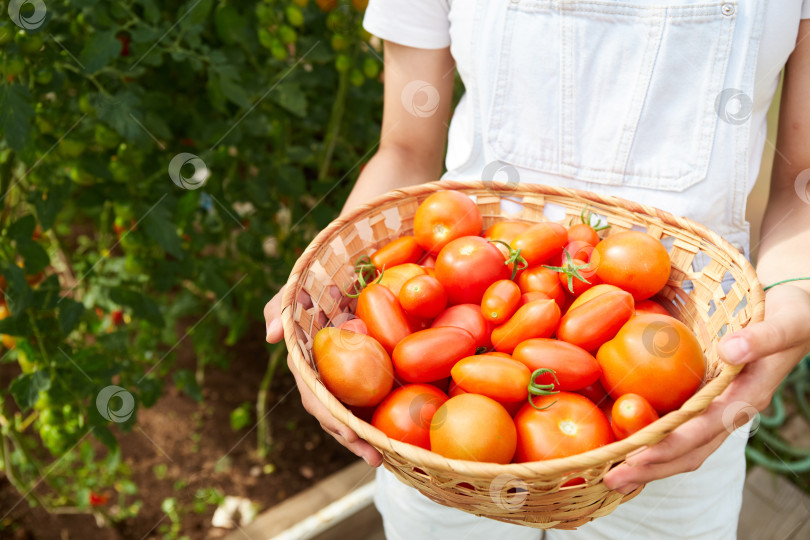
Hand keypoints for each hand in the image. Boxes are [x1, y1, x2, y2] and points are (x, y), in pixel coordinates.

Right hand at [264, 287, 383, 466]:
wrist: (339, 282)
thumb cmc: (310, 290)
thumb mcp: (292, 294)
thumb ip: (277, 308)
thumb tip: (271, 337)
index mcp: (305, 367)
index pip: (315, 397)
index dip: (330, 415)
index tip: (348, 431)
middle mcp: (323, 381)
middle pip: (335, 416)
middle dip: (351, 438)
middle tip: (373, 456)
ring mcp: (343, 382)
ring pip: (352, 416)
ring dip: (367, 439)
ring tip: (386, 457)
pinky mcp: (363, 378)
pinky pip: (370, 401)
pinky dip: (380, 419)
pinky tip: (399, 437)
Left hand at [604, 284, 809, 493]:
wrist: (801, 316)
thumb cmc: (793, 315)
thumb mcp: (784, 323)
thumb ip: (761, 339)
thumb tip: (730, 351)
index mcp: (747, 397)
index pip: (702, 431)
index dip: (668, 446)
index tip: (634, 458)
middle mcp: (732, 410)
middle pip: (690, 451)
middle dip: (651, 467)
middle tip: (610, 480)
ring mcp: (721, 408)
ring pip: (685, 446)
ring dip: (650, 462)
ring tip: (612, 474)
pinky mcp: (710, 400)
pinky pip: (682, 428)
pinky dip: (655, 441)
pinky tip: (628, 442)